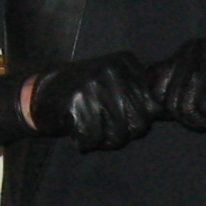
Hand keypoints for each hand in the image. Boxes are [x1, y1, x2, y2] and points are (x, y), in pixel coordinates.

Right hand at [25, 51, 156, 150]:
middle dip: (121, 134)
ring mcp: (93, 85)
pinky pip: (93, 139)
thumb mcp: (114, 81)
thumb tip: (168, 110)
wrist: (38, 92)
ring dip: (103, 140)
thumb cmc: (83, 93)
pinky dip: (84, 142)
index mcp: (126, 63)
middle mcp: (111, 70)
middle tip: (101, 125)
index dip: (135, 121)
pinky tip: (76, 128)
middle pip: (138, 124)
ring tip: (89, 126)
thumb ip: (139, 92)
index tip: (117, 115)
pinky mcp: (75, 102)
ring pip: (118, 135)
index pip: (150, 108)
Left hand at [151, 37, 205, 131]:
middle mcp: (192, 49)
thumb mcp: (199, 91)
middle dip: (191, 118)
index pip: (155, 86)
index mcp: (184, 53)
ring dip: (205, 119)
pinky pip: (204, 106)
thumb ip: (175, 89)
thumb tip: (150, 96)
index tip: (198, 110)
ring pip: (184, 106)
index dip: (173, 108)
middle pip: (169, 100)